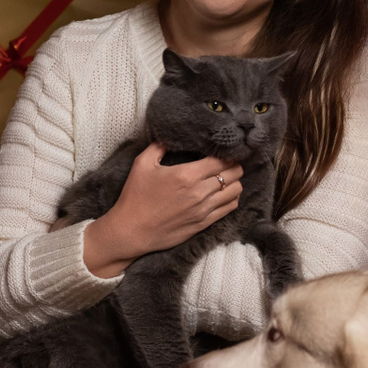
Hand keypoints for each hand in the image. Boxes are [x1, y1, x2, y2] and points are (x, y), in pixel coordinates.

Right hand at [83, 142, 240, 277]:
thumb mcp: (142, 164)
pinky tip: (225, 194)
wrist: (131, 231)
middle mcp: (199, 192)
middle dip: (234, 166)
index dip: (226, 154)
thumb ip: (159, 146)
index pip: (220, 160)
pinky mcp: (203, 224)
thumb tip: (170, 136)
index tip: (224, 152)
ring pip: (235, 191)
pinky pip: (229, 209)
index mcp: (187, 175)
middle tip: (228, 163)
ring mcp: (203, 210)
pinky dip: (232, 199)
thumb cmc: (135, 197)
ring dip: (235, 182)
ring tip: (227, 178)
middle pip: (233, 175)